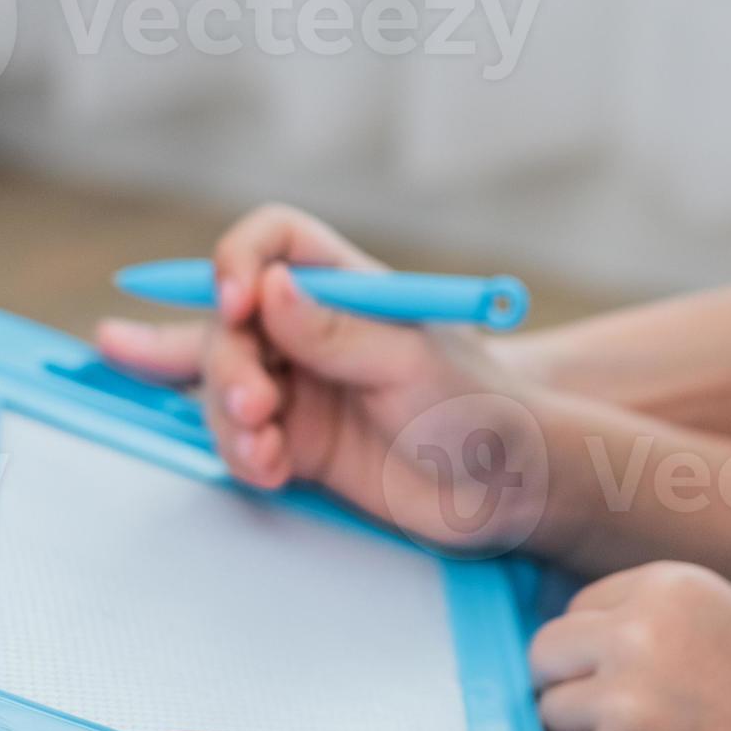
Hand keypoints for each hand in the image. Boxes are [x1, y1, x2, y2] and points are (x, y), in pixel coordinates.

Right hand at [98, 204, 558, 553]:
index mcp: (348, 285)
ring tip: (263, 451)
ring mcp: (301, 384)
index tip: (236, 302)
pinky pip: (241, 437)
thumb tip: (270, 287)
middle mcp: (313, 327)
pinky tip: (271, 471)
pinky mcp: (295, 440)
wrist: (505, 489)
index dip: (241, 260)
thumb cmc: (478, 406)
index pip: (274, 242)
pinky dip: (243, 453)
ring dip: (228, 415)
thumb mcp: (410, 364)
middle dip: (228, 362)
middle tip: (255, 405)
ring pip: (225, 381)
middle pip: (233, 320)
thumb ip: (335, 332)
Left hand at [530, 562, 730, 730]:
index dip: (596, 648)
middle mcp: (633, 633)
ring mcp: (619, 701)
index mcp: (666, 587)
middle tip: (615, 716)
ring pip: (553, 714)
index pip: (578, 608)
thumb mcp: (722, 622)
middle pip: (545, 654)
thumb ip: (649, 621)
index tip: (630, 676)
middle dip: (569, 686)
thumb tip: (574, 644)